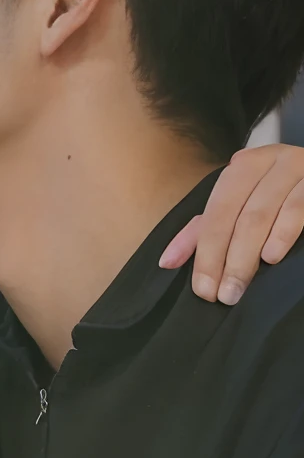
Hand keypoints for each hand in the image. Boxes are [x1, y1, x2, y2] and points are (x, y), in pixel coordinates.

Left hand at [159, 143, 303, 302]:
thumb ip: (204, 232)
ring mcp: (296, 168)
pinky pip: (298, 208)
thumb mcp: (240, 206)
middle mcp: (268, 162)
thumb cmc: (279, 197)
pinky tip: (272, 257)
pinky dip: (283, 234)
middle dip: (226, 260)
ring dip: (248, 255)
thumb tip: (167, 262)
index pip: (215, 215)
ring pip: (263, 215)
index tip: (204, 290)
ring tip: (240, 286)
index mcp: (242, 168)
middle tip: (224, 295)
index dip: (206, 255)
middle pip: (238, 217)